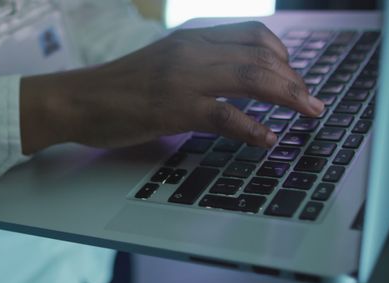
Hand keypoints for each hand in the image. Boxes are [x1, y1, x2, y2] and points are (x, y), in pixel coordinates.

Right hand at [20, 21, 323, 154]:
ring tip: (307, 113)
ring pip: (253, 78)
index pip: (251, 35)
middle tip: (312, 101)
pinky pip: (227, 116)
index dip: (282, 56)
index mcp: (189, 38)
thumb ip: (193, 67)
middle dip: (295, 79)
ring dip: (288, 97)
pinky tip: (268, 140)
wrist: (77, 99)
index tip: (293, 76)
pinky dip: (253, 128)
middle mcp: (191, 50)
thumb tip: (225, 86)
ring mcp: (184, 78)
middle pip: (261, 56)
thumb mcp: (160, 64)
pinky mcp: (175, 107)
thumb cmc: (115, 88)